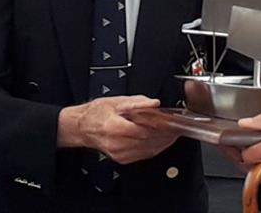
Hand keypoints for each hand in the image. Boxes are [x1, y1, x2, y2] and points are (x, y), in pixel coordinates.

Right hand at [57, 95, 177, 163]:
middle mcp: (116, 143)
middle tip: (177, 126)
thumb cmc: (97, 113)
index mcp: (114, 127)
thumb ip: (137, 102)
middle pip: (148, 141)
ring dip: (163, 142)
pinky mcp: (122, 158)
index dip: (160, 126)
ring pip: (148, 150)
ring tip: (173, 133)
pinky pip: (144, 155)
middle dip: (165, 134)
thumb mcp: (117, 101)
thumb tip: (154, 103)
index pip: (143, 129)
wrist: (83, 127)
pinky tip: (162, 141)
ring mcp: (119, 153)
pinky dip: (155, 148)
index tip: (172, 121)